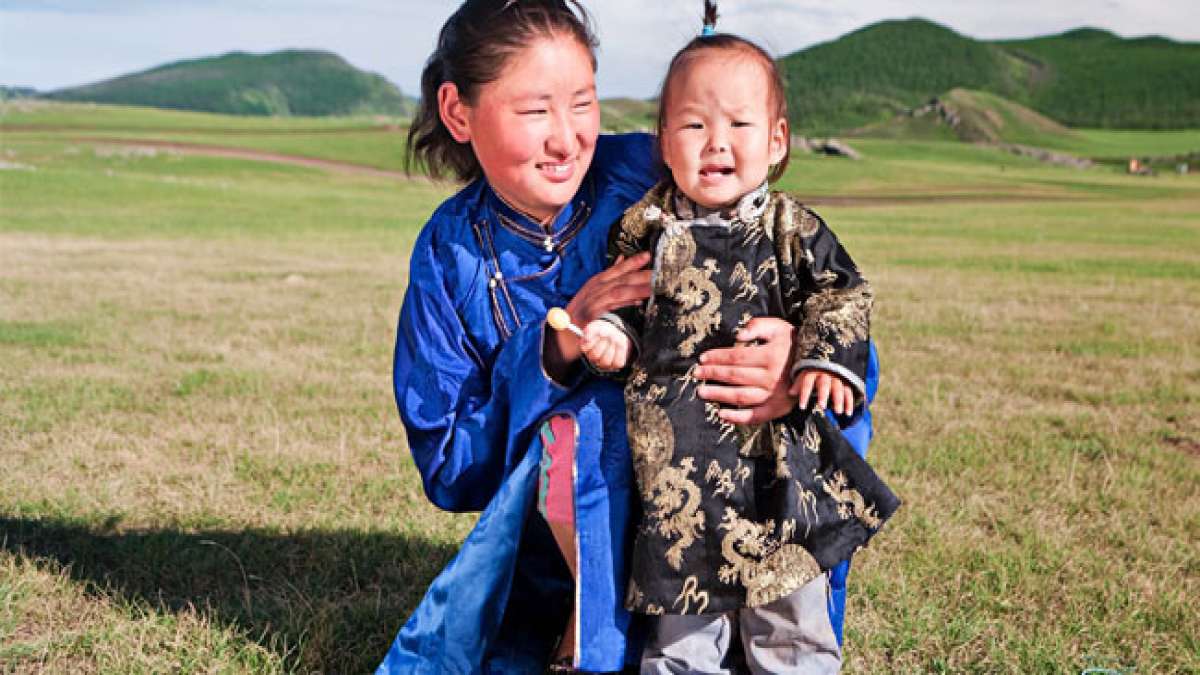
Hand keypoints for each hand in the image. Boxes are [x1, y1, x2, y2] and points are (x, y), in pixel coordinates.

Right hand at [544, 253, 650, 375]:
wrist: (561, 336)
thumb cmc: (580, 316)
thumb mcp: (593, 293)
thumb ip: (610, 277)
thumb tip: (622, 258)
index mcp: (596, 282)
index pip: (617, 269)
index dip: (632, 262)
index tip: (648, 255)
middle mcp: (594, 289)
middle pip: (621, 279)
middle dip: (641, 274)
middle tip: (661, 272)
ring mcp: (592, 301)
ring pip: (618, 290)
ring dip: (637, 288)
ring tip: (655, 286)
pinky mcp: (591, 315)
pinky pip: (610, 306)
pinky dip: (624, 302)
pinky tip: (638, 301)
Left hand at [694, 316, 795, 424]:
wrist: (817, 363)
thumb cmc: (792, 342)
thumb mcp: (778, 327)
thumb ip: (757, 327)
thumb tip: (737, 335)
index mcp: (770, 357)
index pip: (736, 357)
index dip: (717, 357)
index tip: (702, 358)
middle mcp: (771, 377)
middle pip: (734, 376)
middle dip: (712, 374)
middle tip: (696, 374)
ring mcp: (774, 395)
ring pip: (741, 396)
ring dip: (719, 395)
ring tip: (702, 392)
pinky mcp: (777, 408)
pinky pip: (755, 416)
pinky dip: (738, 418)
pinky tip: (721, 414)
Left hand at [790, 370, 854, 415]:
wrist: (829, 362)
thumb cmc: (813, 372)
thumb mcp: (804, 375)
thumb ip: (798, 384)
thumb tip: (791, 393)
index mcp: (812, 372)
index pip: (807, 383)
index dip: (804, 394)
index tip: (802, 407)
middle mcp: (825, 374)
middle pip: (824, 385)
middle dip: (823, 395)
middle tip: (822, 406)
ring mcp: (837, 378)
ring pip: (838, 389)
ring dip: (838, 400)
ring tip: (837, 412)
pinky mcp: (846, 383)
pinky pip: (848, 392)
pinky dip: (849, 403)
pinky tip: (848, 413)